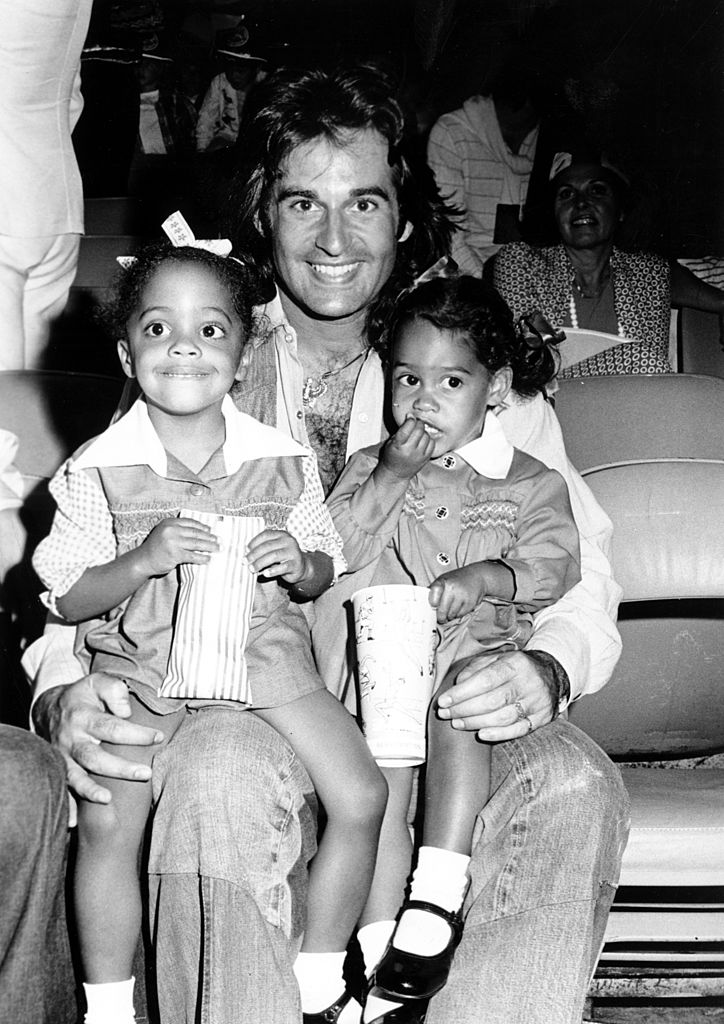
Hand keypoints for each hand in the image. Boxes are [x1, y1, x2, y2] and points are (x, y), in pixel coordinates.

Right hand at [32, 675, 163, 802]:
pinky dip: (67, 807)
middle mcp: (71, 740)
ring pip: (74, 777)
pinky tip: (74, 822)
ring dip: (89, 790)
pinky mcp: (58, 770)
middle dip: (119, 768)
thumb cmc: (83, 696)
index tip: (158, 737)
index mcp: (83, 717)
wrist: (48, 709)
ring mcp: (62, 758)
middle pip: (94, 756)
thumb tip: (126, 710)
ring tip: (107, 799)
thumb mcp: (97, 682)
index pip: (112, 727)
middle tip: (146, 773)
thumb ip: (114, 690)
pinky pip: (61, 791)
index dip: (135, 734)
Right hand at [136, 517, 218, 576]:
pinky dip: (202, 558)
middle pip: (196, 533)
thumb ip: (179, 530)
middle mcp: (171, 530)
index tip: (211, 531)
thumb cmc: (156, 547)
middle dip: (209, 537)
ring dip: (209, 547)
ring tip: (217, 549)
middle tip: (219, 540)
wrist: (143, 560)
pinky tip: (208, 559)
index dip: (202, 527)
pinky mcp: (175, 554)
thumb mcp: (165, 532)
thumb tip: (202, 531)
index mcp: (170, 522)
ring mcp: (173, 542)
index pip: (191, 523)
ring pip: (196, 544)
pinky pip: (193, 556)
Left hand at [246, 529, 307, 583]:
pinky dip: (273, 571)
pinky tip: (265, 574)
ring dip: (260, 563)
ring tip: (252, 569)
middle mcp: (288, 541)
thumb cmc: (283, 558)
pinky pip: (283, 567)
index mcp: (281, 534)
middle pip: (268, 546)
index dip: (254, 542)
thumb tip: (246, 553)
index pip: (265, 535)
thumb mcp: (275, 549)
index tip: (245, 550)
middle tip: (245, 562)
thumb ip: (264, 548)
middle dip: (254, 554)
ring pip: (274, 556)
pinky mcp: (296, 564)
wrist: (301, 567)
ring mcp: (293, 552)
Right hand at [380, 417, 434, 479]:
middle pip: (419, 429)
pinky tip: (422, 441)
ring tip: (417, 435)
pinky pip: (432, 443)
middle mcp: (410, 450)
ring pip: (426, 435)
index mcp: (398, 445)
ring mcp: (419, 455)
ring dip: (423, 432)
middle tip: (415, 424)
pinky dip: (428, 440)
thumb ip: (401, 430)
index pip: (408, 426)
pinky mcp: (426, 458)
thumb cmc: (391, 457)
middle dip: (418, 424)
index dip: (410, 419)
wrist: (395, 474)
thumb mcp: (390, 442)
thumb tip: (410, 417)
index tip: (410, 418)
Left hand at [429, 565, 486, 622]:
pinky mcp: (470, 603)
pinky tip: (459, 606)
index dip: (432, 605)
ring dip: (450, 615)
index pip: (432, 599)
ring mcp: (462, 596)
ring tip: (452, 607)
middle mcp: (452, 588)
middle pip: (441, 612)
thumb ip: (433, 591)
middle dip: (440, 617)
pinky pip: (460, 615)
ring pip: (451, 615)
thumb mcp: (443, 580)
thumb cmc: (456, 580)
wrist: (477, 576)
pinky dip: (458, 614)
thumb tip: (422, 605)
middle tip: (441, 616)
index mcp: (442, 582)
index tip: (433, 607)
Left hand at [435, 650, 558, 739]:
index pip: (485, 680)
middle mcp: (527, 683)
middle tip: (445, 714)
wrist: (552, 674)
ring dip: (476, 723)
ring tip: (457, 723)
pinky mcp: (541, 719)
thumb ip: (476, 668)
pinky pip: (518, 730)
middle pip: (491, 701)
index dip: (462, 693)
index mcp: (514, 664)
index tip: (444, 701)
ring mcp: (535, 702)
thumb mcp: (497, 658)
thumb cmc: (517, 667)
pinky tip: (482, 734)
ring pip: (502, 717)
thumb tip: (458, 685)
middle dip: (464, 710)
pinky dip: (499, 734)